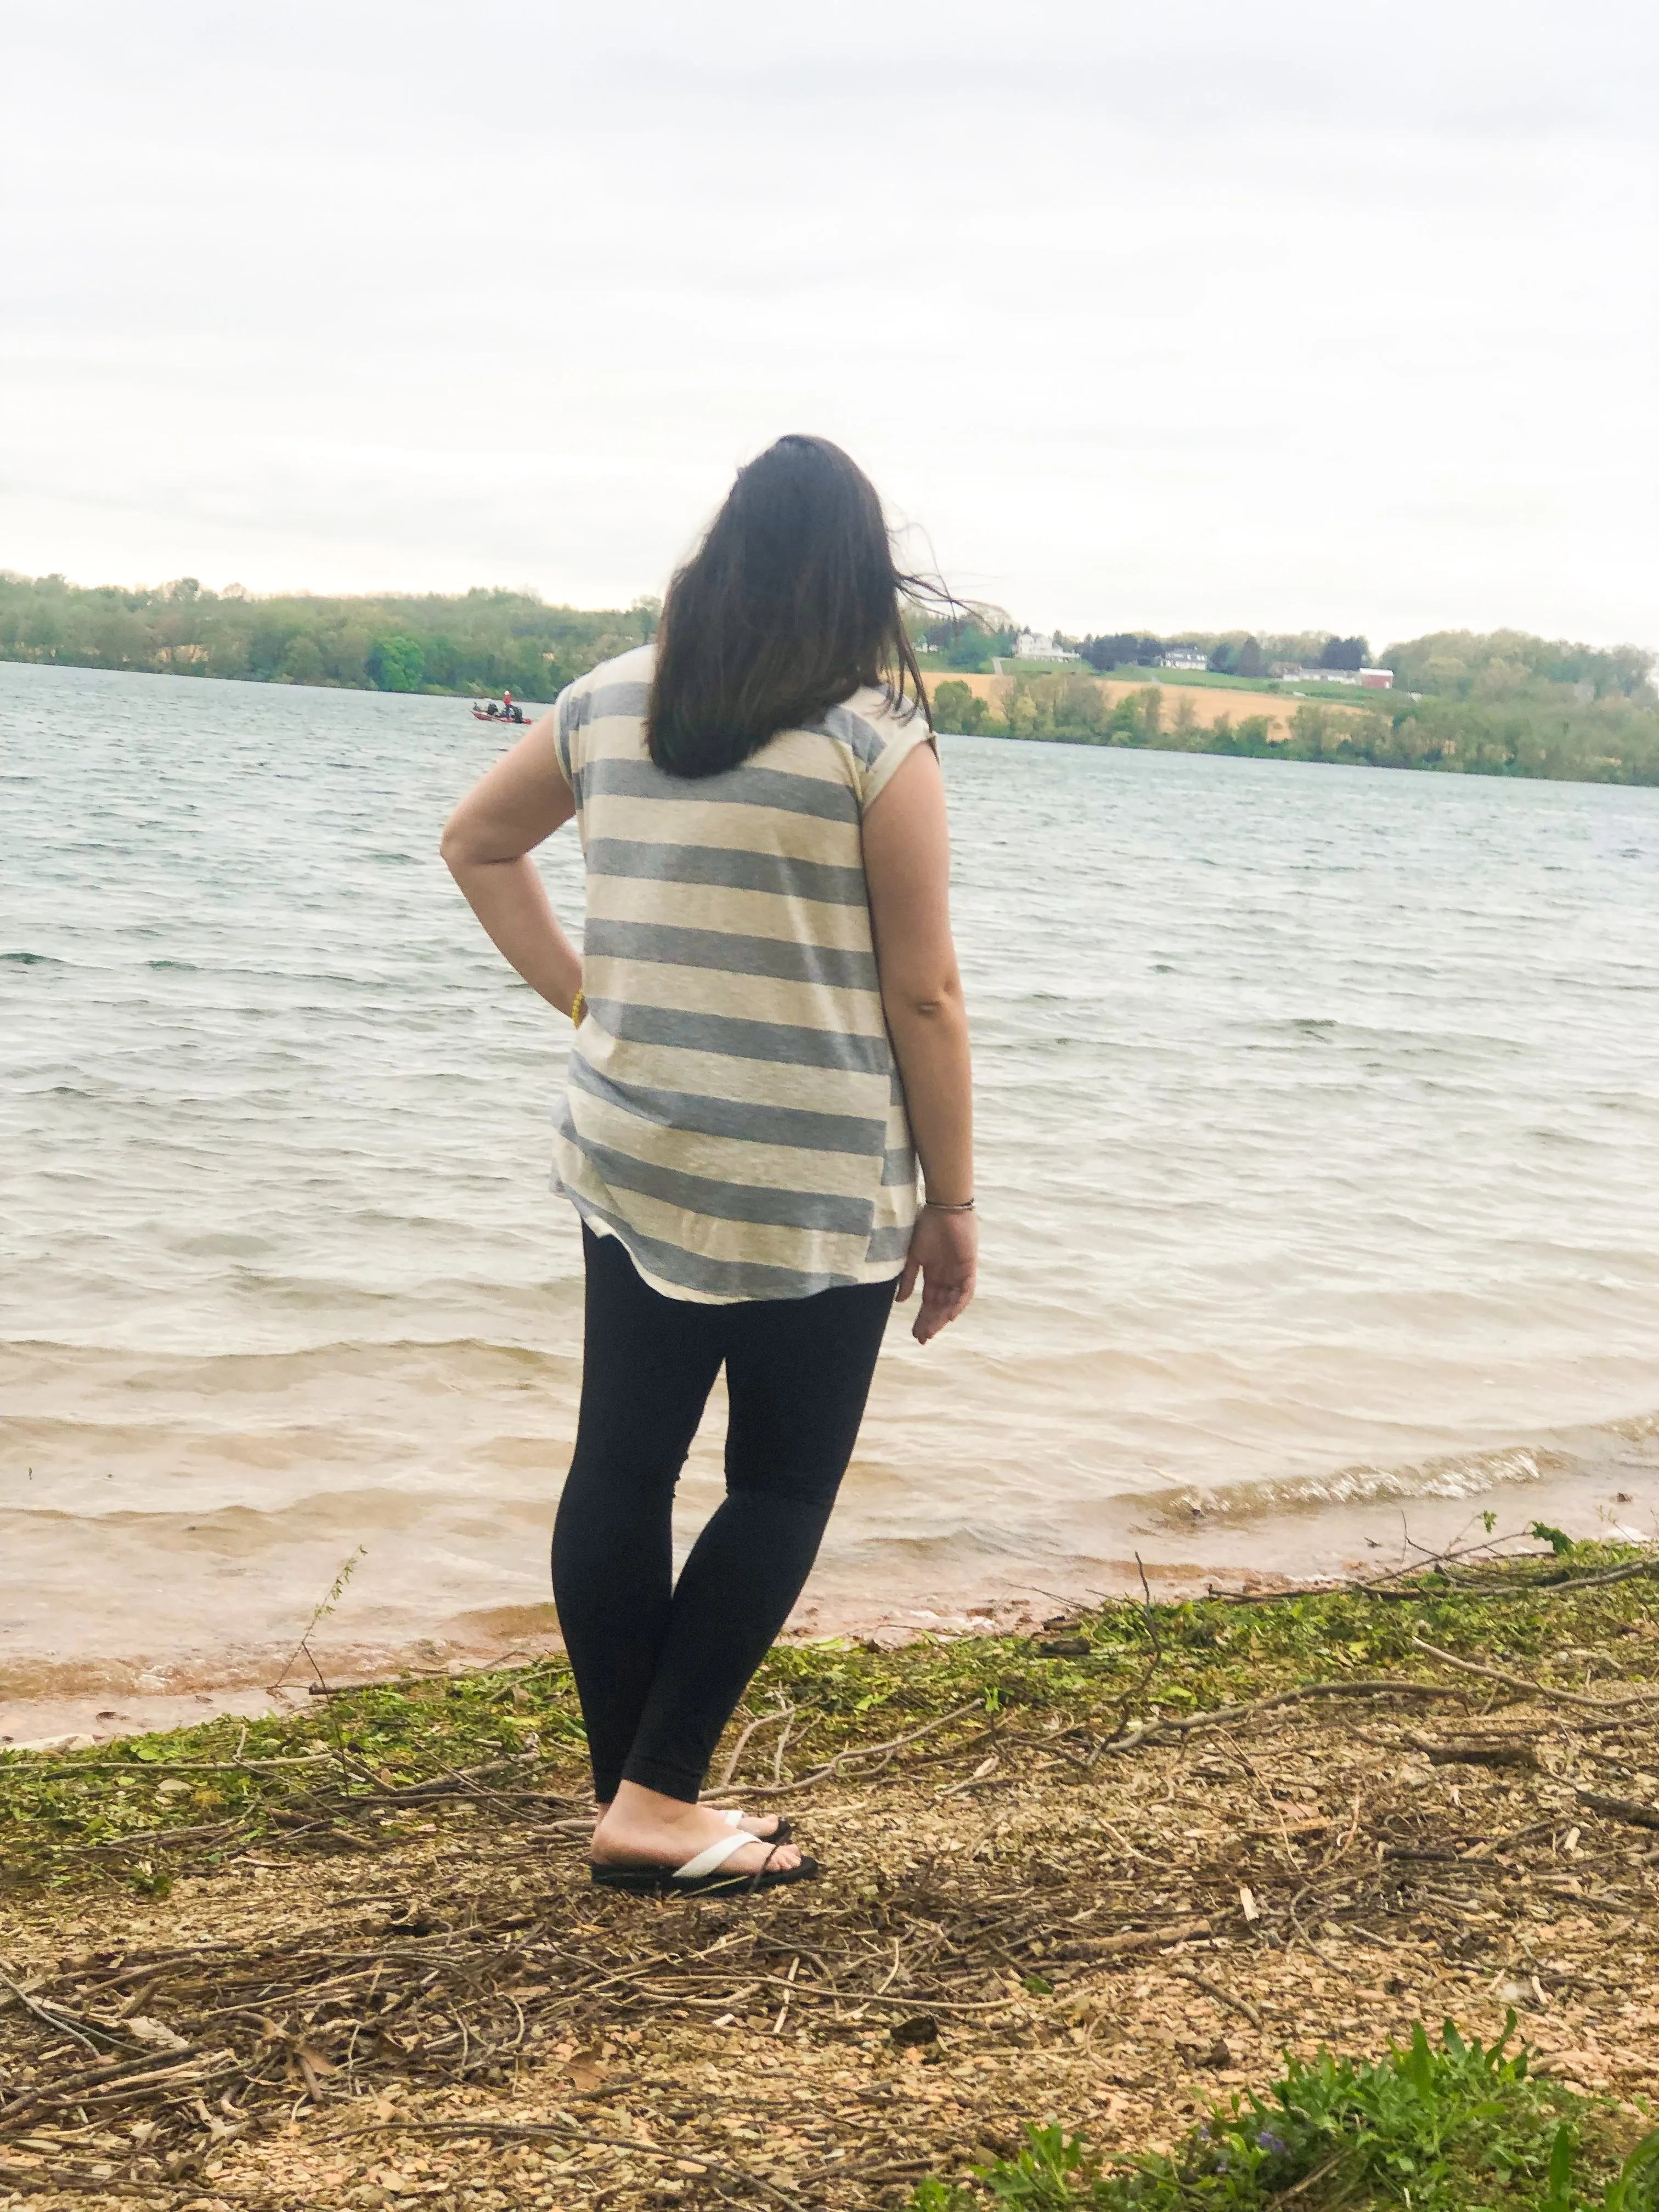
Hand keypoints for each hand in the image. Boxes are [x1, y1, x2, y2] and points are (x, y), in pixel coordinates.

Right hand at [896, 1207, 976, 1343]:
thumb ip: (908, 1278)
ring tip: (932, 1331)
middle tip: (922, 1338)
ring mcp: (958, 1273)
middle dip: (931, 1322)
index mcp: (933, 1274)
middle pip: (940, 1306)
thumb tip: (900, 1301)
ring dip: (942, 1317)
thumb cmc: (927, 1226)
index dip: (922, 1317)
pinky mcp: (968, 1268)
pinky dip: (959, 1303)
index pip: (929, 1302)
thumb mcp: (913, 1255)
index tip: (914, 1334)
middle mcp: (947, 1277)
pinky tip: (950, 1316)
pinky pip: (966, 1290)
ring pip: (952, 1302)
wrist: (944, 1207)